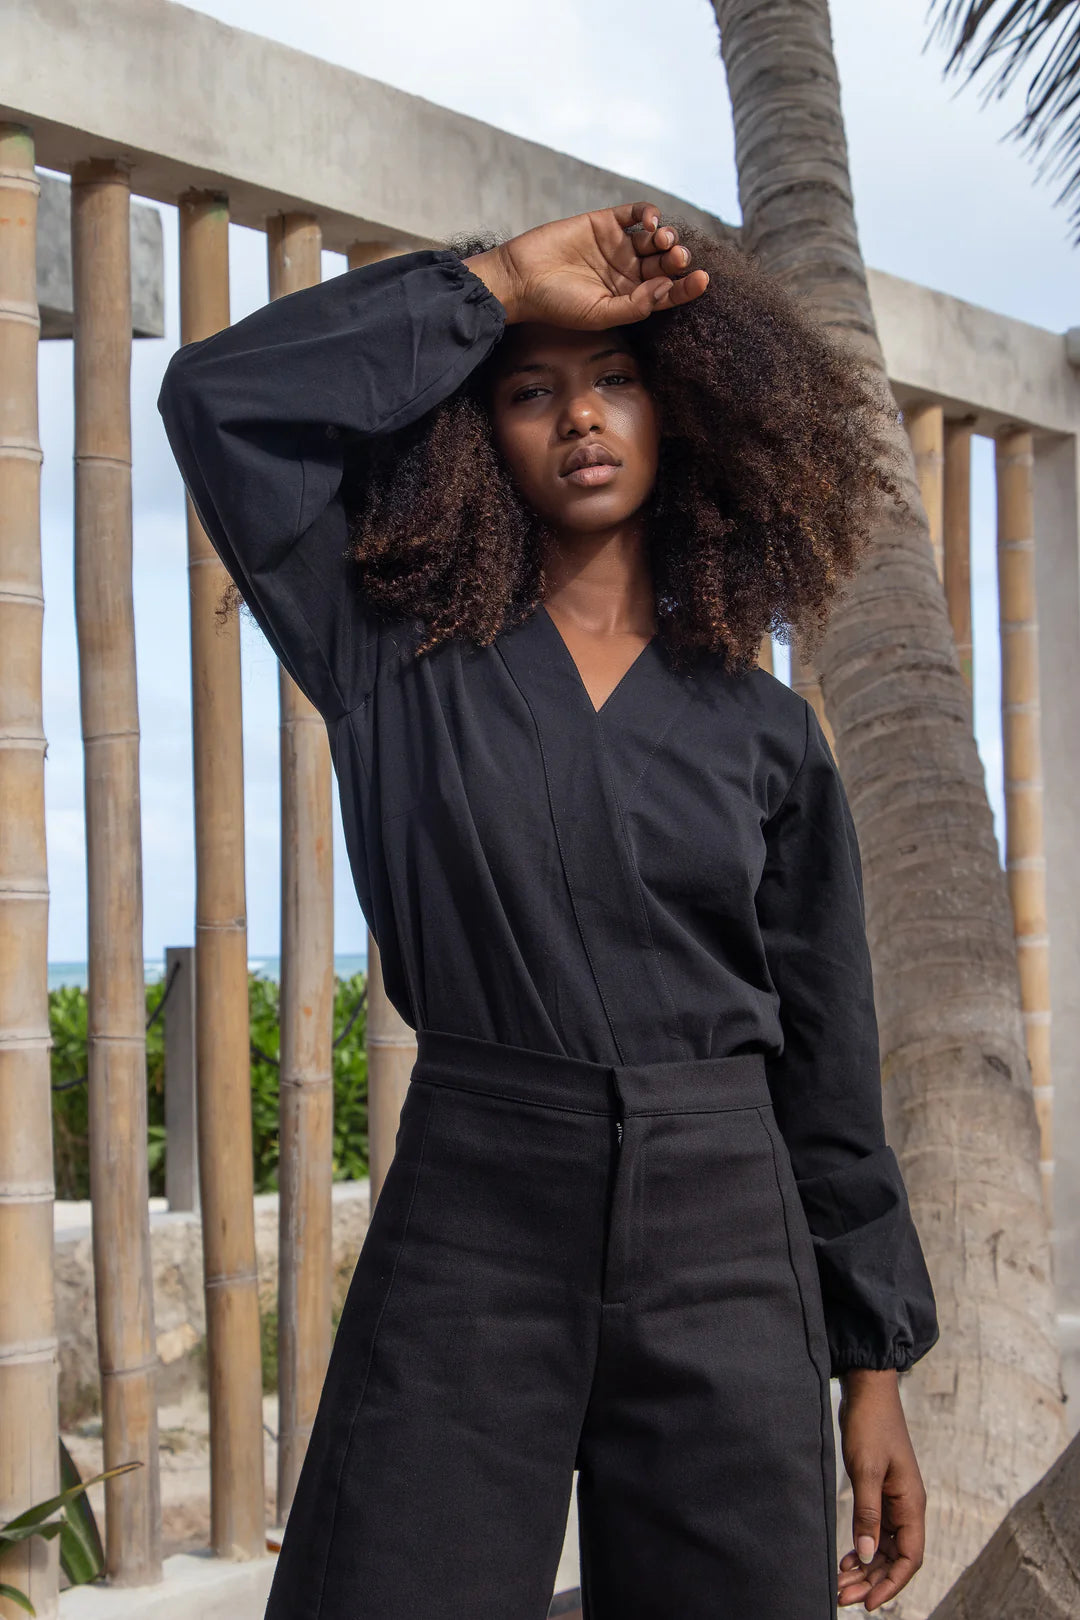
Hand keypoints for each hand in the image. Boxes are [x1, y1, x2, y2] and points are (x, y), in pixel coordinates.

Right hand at [463, 200, 709, 328]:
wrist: (523, 278)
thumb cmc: (558, 305)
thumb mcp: (600, 314)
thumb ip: (635, 306)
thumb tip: (666, 289)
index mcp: (630, 298)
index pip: (667, 293)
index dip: (687, 287)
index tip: (702, 279)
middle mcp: (628, 272)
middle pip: (665, 264)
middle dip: (676, 259)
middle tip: (676, 257)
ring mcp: (618, 246)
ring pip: (654, 238)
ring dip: (666, 236)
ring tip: (662, 240)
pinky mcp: (605, 222)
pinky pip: (635, 214)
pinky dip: (649, 213)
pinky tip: (651, 221)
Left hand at [836, 1369, 926, 1610]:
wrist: (868, 1389)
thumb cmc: (870, 1424)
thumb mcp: (866, 1469)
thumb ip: (867, 1512)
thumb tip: (868, 1555)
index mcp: (912, 1503)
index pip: (911, 1558)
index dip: (892, 1584)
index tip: (869, 1603)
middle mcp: (907, 1506)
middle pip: (896, 1558)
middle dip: (873, 1581)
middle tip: (843, 1596)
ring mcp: (893, 1499)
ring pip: (885, 1546)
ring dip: (867, 1567)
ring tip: (841, 1582)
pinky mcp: (879, 1490)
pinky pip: (876, 1530)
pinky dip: (863, 1547)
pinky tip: (847, 1557)